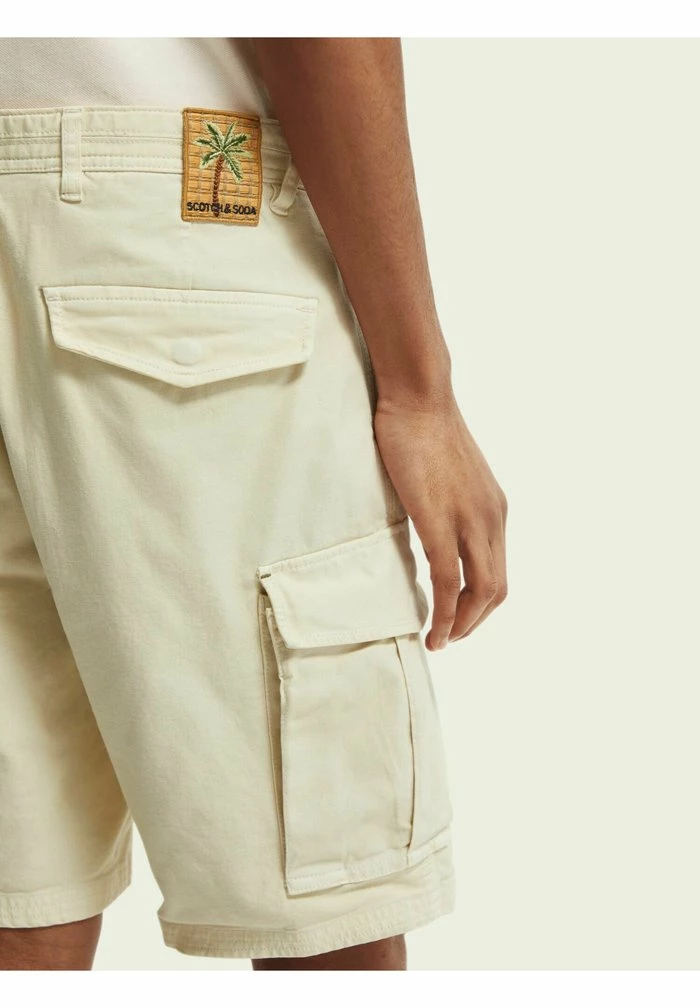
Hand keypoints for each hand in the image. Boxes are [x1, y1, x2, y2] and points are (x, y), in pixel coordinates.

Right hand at [373, 391, 507, 649]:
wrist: (419, 398)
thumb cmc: (423, 428)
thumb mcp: (446, 475)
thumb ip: (447, 506)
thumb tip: (430, 529)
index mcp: (494, 509)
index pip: (498, 570)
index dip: (481, 603)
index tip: (458, 617)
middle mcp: (492, 518)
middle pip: (497, 589)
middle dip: (475, 621)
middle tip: (449, 637)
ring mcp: (471, 521)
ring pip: (481, 591)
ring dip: (462, 624)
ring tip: (440, 640)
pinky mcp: (442, 521)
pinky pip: (451, 580)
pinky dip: (445, 612)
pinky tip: (433, 628)